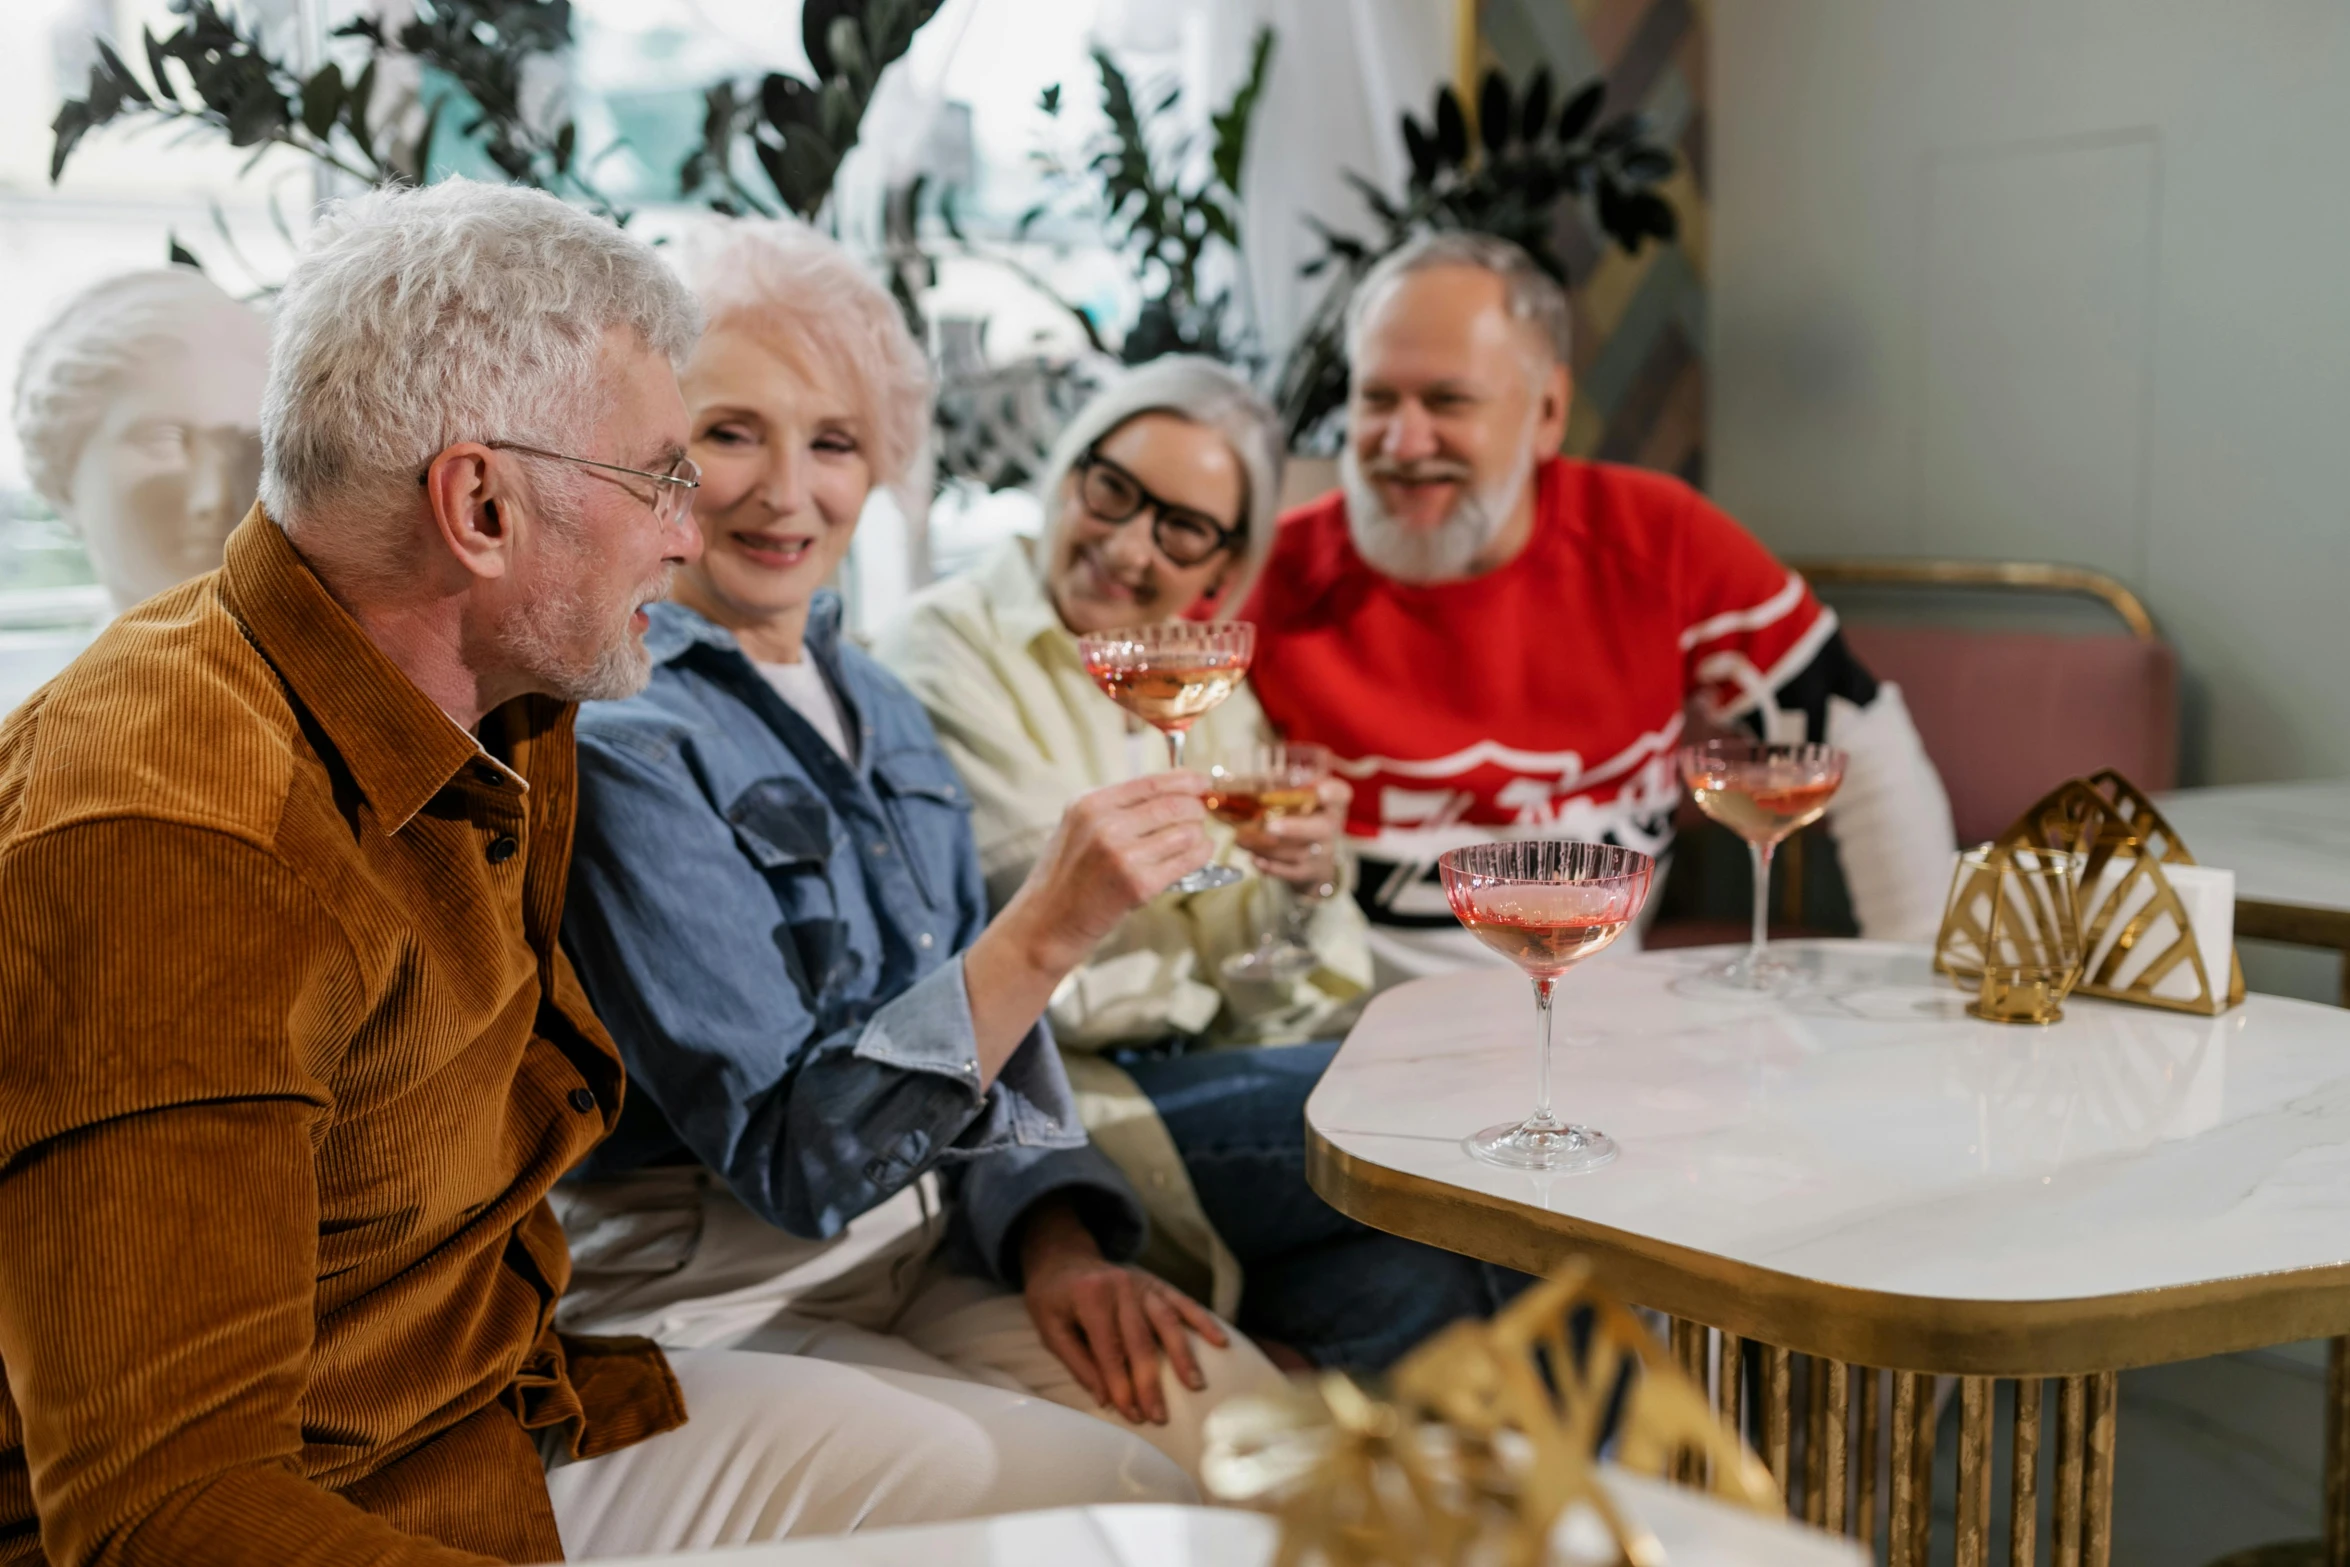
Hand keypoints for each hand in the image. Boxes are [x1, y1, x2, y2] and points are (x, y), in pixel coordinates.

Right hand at [1002, 772, 1214, 973]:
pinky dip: (1200, 856)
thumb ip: (1117, 808)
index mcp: (1089, 804)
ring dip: (1199, 836)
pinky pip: (1187, 861)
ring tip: (1194, 842)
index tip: (1203, 783)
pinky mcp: (1138, 885)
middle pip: (1174, 805)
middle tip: (1200, 816)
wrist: (1046, 924)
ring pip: (1186, 832)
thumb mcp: (1079, 828)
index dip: (1186, 780)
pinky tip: (1198, 856)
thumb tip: (1174, 792)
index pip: (1151, 782)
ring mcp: (1121, 855)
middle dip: (1196, 809)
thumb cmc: (1067, 878)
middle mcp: (1104, 824)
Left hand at [1018, 1199, 1228, 1425]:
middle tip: (1160, 1415)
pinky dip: (1203, 1320)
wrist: (1063, 1256)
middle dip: (1150, 1382)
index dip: (1121, 1385)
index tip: (1132, 1414)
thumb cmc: (1053, 1298)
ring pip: (1167, 1322)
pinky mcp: (1157, 1282)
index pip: (1110, 1350)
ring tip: (1195, 1385)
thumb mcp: (1051, 1329)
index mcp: (1090, 1297)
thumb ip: (1078, 1363)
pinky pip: (1183, 1302)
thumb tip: (1105, 1398)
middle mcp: (1121, 1287)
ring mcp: (1142, 1283)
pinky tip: (1220, 1340)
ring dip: (1182, 1355)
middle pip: (1140, 1341)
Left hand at [1235, 776, 1350, 891]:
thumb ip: (1290, 785)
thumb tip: (1264, 777)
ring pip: (1294, 853)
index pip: (1340, 795)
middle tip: (1270, 826)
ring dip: (1265, 847)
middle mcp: (1330, 829)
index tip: (1322, 791)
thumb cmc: (1307, 820)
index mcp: (1331, 805)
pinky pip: (1288, 872)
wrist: (1319, 861)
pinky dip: (1269, 867)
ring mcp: (1320, 854)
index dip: (1332, 793)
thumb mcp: (1305, 800)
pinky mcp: (1307, 872)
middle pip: (1319, 830)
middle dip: (1294, 828)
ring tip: (1241, 839)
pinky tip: (1253, 858)